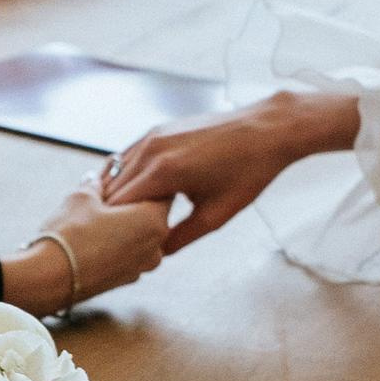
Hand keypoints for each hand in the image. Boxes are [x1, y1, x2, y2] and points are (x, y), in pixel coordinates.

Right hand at [1, 180, 172, 315]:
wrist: (48, 279)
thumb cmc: (69, 235)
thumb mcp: (82, 196)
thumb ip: (97, 184)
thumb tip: (96, 178)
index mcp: (154, 220)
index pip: (163, 190)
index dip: (143, 178)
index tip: (123, 174)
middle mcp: (156, 246)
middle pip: (152, 214)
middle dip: (132, 201)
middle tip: (107, 191)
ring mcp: (141, 267)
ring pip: (140, 235)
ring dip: (124, 223)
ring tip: (95, 214)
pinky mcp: (124, 280)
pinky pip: (128, 253)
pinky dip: (116, 242)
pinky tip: (93, 235)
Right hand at [101, 90, 359, 250]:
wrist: (267, 129)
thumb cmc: (248, 171)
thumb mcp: (216, 215)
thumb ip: (181, 237)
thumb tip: (157, 251)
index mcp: (164, 171)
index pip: (119, 205)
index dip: (116, 227)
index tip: (118, 244)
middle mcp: (152, 149)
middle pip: (112, 188)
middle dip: (113, 212)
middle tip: (119, 236)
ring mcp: (154, 134)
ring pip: (117, 170)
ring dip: (118, 193)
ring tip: (127, 218)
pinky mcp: (159, 128)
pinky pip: (130, 155)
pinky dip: (127, 175)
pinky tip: (139, 193)